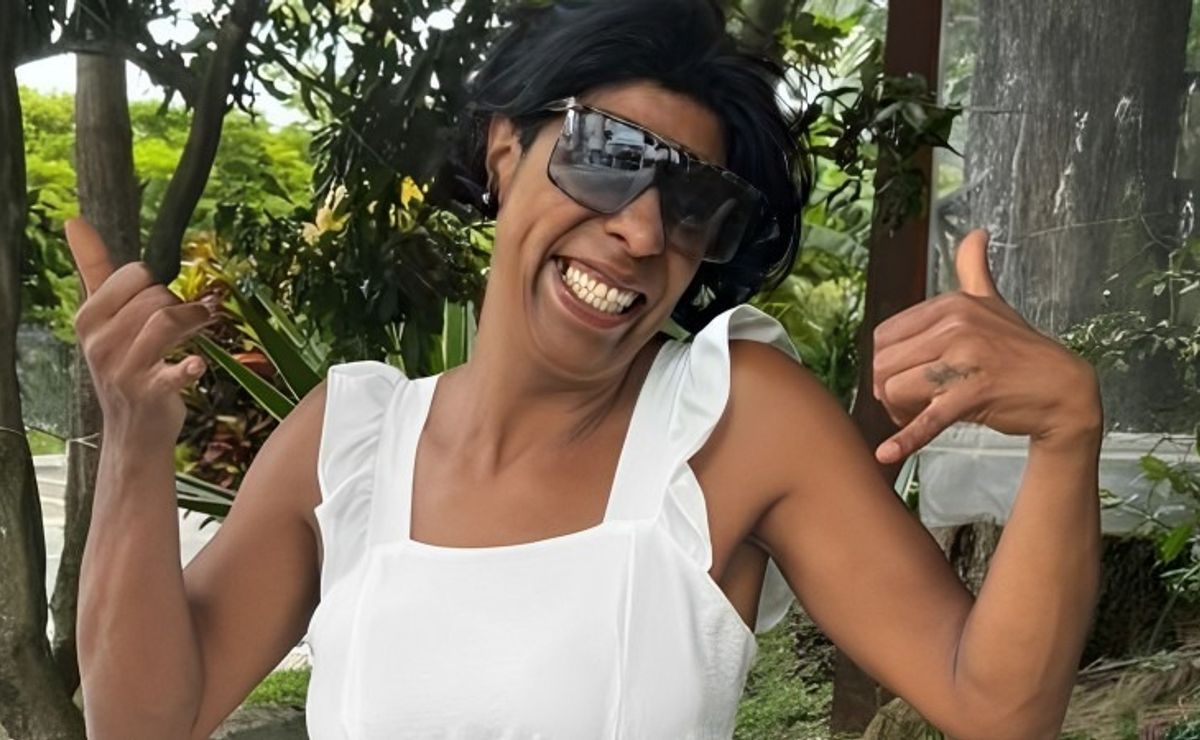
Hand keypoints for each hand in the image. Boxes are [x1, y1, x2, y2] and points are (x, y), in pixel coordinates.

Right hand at [67, 218, 216, 440]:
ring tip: (201, 328)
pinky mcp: (149, 392)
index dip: (157, 284)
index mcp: (89, 317)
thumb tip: (73, 219)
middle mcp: (100, 341)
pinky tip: (197, 365)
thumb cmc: (124, 364)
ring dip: (195, 320)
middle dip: (179, 305)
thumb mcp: (103, 318)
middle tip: (188, 323)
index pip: (135, 274)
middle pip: (156, 296)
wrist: (132, 429)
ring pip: (166, 320)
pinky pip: (173, 371)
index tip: (162, 303)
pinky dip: (188, 367)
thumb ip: (92, 269)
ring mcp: (123, 368)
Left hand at [871, 230, 1101, 463]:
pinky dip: (905, 439)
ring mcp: (965, 359)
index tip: (902, 378)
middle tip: (908, 404)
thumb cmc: (1020, 349)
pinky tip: (887, 454)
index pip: (884, 336)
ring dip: (898, 412)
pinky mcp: (974, 394)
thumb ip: (975, 268)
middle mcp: (955, 326)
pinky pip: (928, 418)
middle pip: (884, 364)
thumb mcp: (993, 303)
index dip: (885, 364)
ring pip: (895, 389)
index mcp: (950, 305)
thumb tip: (976, 232)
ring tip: (917, 417)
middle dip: (887, 391)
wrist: (1064, 389)